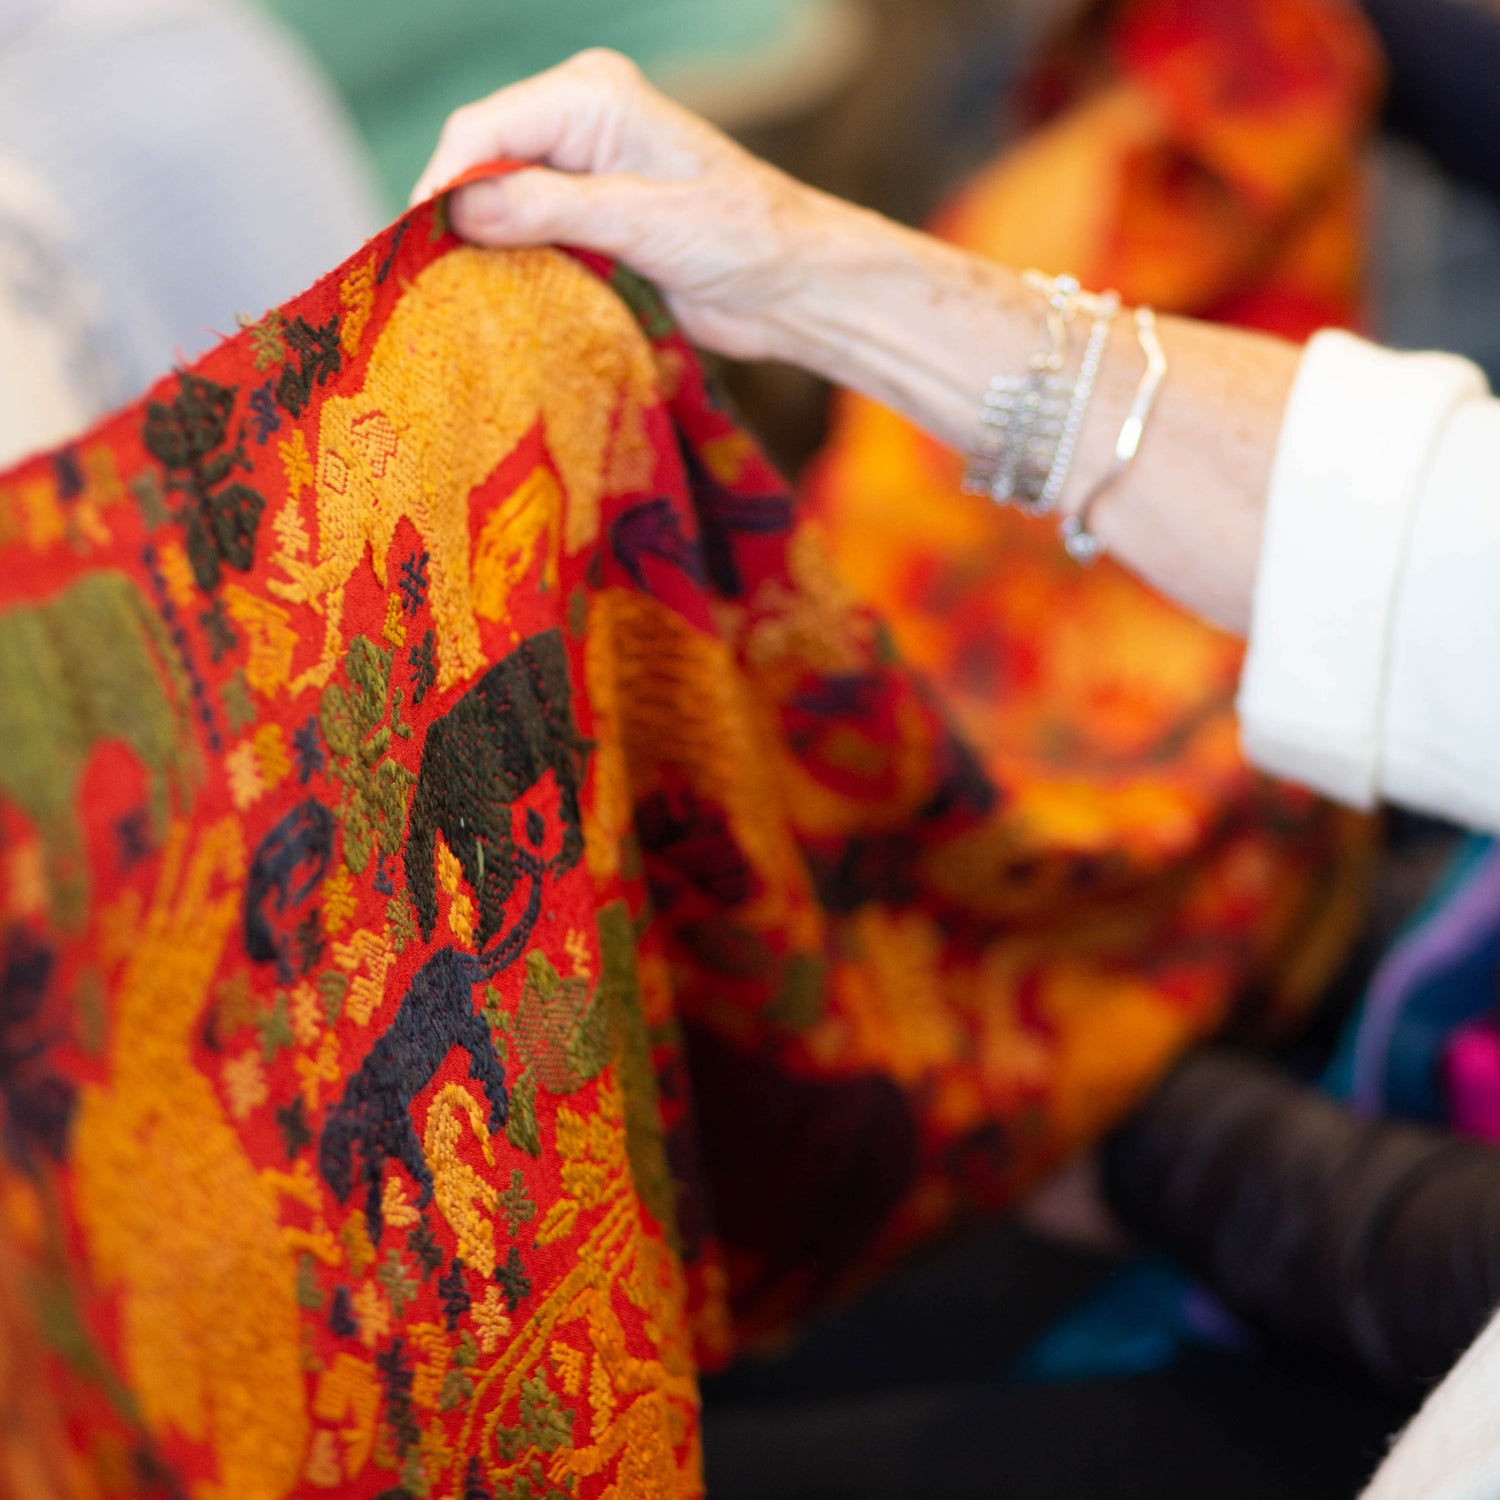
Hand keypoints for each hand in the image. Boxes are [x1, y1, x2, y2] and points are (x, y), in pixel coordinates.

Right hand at [411, 49, 841, 361]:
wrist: (792, 286)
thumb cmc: (742, 238)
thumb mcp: (644, 222)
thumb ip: (553, 211)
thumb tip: (460, 209)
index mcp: (591, 96)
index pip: (484, 129)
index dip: (442, 185)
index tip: (416, 247)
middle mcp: (576, 125)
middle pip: (480, 165)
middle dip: (452, 219)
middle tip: (423, 284)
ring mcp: (579, 176)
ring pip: (495, 207)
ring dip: (478, 250)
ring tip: (450, 300)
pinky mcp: (587, 223)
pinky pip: (524, 241)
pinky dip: (508, 269)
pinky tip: (494, 303)